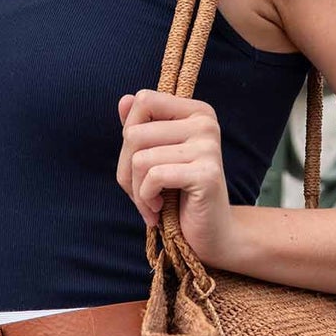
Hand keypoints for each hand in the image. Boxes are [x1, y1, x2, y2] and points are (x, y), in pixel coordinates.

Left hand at [116, 89, 233, 265]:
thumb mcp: (156, 159)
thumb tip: (124, 101)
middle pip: (134, 134)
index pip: (144, 100)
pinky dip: (146, 200)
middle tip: (138, 193)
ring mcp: (208, 147)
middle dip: (126, 171)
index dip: (128, 134)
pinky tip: (157, 210)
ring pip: (140, 159)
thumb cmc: (180, 198)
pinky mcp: (206, 173)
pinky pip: (154, 177)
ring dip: (136, 191)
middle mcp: (205, 123)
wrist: (212, 235)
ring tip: (149, 204)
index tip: (136, 163)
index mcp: (196, 112)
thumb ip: (142, 129)